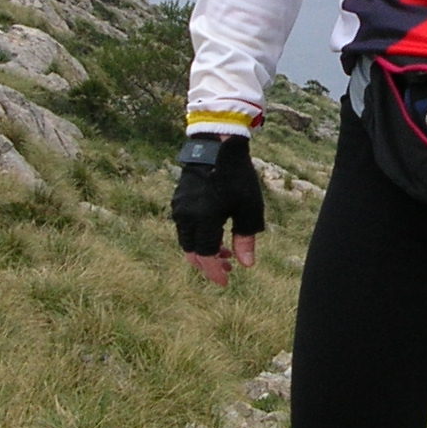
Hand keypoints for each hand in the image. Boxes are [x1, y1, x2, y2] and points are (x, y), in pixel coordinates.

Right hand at [171, 134, 266, 286]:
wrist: (216, 146)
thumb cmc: (237, 176)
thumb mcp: (248, 208)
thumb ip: (246, 238)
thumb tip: (246, 265)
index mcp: (204, 219)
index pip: (206, 256)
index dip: (215, 272)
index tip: (226, 282)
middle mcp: (186, 216)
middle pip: (193, 253)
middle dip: (209, 264)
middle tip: (229, 267)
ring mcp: (179, 208)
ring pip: (187, 241)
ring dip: (204, 251)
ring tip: (226, 251)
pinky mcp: (178, 201)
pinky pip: (185, 228)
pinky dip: (198, 237)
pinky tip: (215, 233)